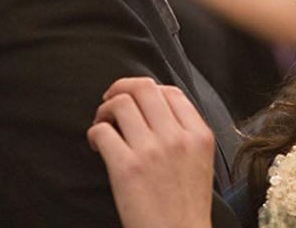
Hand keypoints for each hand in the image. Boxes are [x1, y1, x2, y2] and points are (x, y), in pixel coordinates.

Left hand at [87, 77, 214, 227]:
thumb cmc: (185, 205)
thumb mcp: (201, 161)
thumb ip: (185, 132)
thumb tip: (154, 108)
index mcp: (198, 135)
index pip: (170, 91)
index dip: (147, 90)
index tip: (135, 100)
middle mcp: (176, 137)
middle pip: (144, 89)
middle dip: (121, 89)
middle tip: (110, 102)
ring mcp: (151, 151)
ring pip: (121, 104)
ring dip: (105, 110)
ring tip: (103, 125)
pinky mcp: (126, 167)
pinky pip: (102, 131)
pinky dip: (94, 133)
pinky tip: (96, 145)